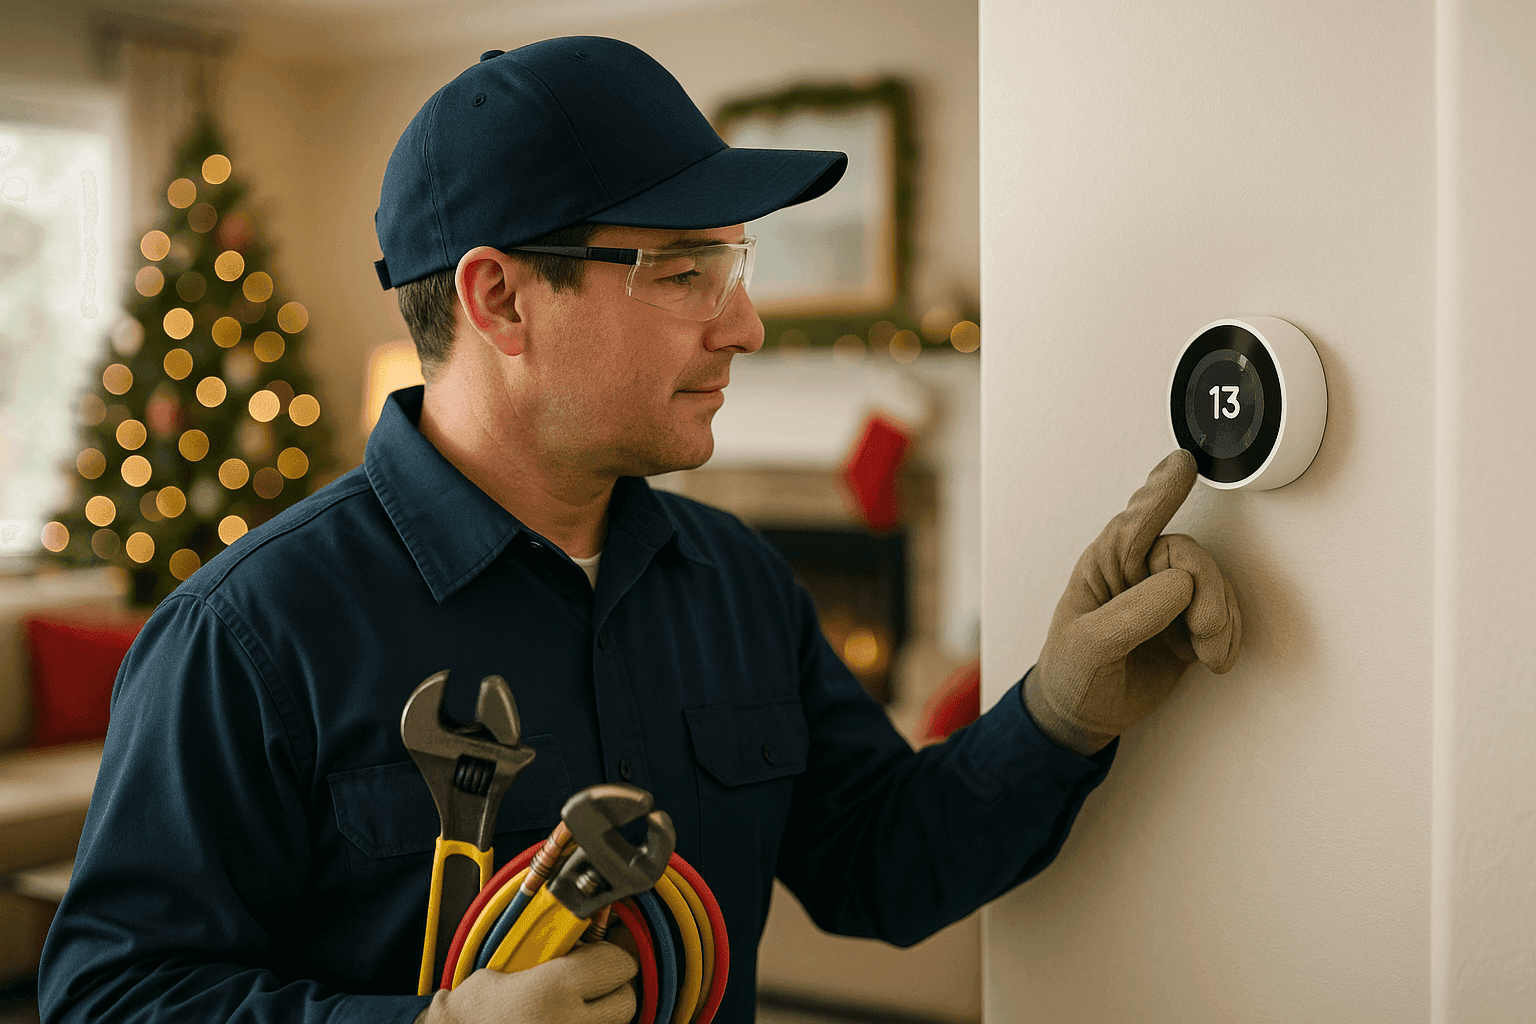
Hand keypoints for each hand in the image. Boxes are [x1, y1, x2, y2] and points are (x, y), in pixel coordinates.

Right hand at [414, 942, 636, 1023]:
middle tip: (595, 976)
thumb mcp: (515, 962)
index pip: (618, 963)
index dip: (611, 952)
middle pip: (626, 999)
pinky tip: (570, 1017)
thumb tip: (590, 931)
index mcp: (556, 989)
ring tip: (580, 1000)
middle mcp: (570, 1022)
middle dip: (614, 985)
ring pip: (615, 1023)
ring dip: (604, 1010)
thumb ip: (557, 948)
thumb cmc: (476, 1006)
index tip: (602, 948)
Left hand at [1025, 449, 1240, 754]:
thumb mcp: (1088, 646)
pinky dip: (1228, 636)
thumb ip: (1130, 614)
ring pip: (1213, 585)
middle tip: (1205, 629)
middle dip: (1206, 592)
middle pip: (1188, 557)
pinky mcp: (1187, 624)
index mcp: (1106, 565)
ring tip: (1206, 652)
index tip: (1183, 464)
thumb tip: (1179, 584)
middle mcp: (1138, 573)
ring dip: (1220, 620)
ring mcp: (1165, 598)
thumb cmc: (1071, 673)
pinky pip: (1224, 614)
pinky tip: (1213, 658)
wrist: (1081, 715)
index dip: (1161, 492)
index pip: (1136, 522)